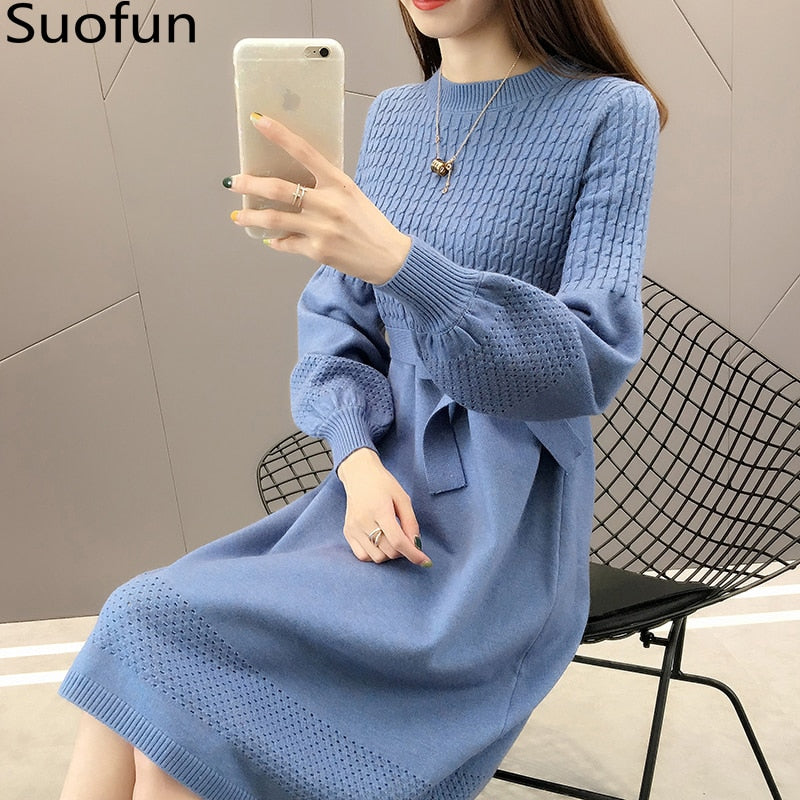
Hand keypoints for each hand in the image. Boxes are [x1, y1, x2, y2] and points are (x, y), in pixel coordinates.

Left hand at [226, 113, 411, 283]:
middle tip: (233, 182)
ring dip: (251, 216)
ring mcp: (322, 229)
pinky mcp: (318, 251)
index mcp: (339, 183)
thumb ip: (326, 187)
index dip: (279, 135)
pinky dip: (275, 241)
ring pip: (276, 219)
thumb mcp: (352, 195)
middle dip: (250, 184)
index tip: (258, 121)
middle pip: (279, 189)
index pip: (304, 152)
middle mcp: (329, 204)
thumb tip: (292, 183)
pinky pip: (287, 244)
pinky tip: (269, 239)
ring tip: (238, 215)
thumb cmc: (370, 224)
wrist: (388, 257)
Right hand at [337, 448, 432, 567]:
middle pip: (389, 551)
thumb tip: (416, 545)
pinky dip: (374, 555)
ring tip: (392, 539)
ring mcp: (353, 528)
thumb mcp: (403, 498)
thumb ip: (410, 522)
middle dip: (403, 551)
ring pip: (376, 557)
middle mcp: (364, 521)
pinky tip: (379, 543)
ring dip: (389, 554)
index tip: (425, 561)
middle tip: (406, 540)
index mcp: (380, 510)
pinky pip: (362, 556)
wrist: (359, 474)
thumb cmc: (383, 484)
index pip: (398, 541)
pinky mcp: (347, 532)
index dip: (413, 554)